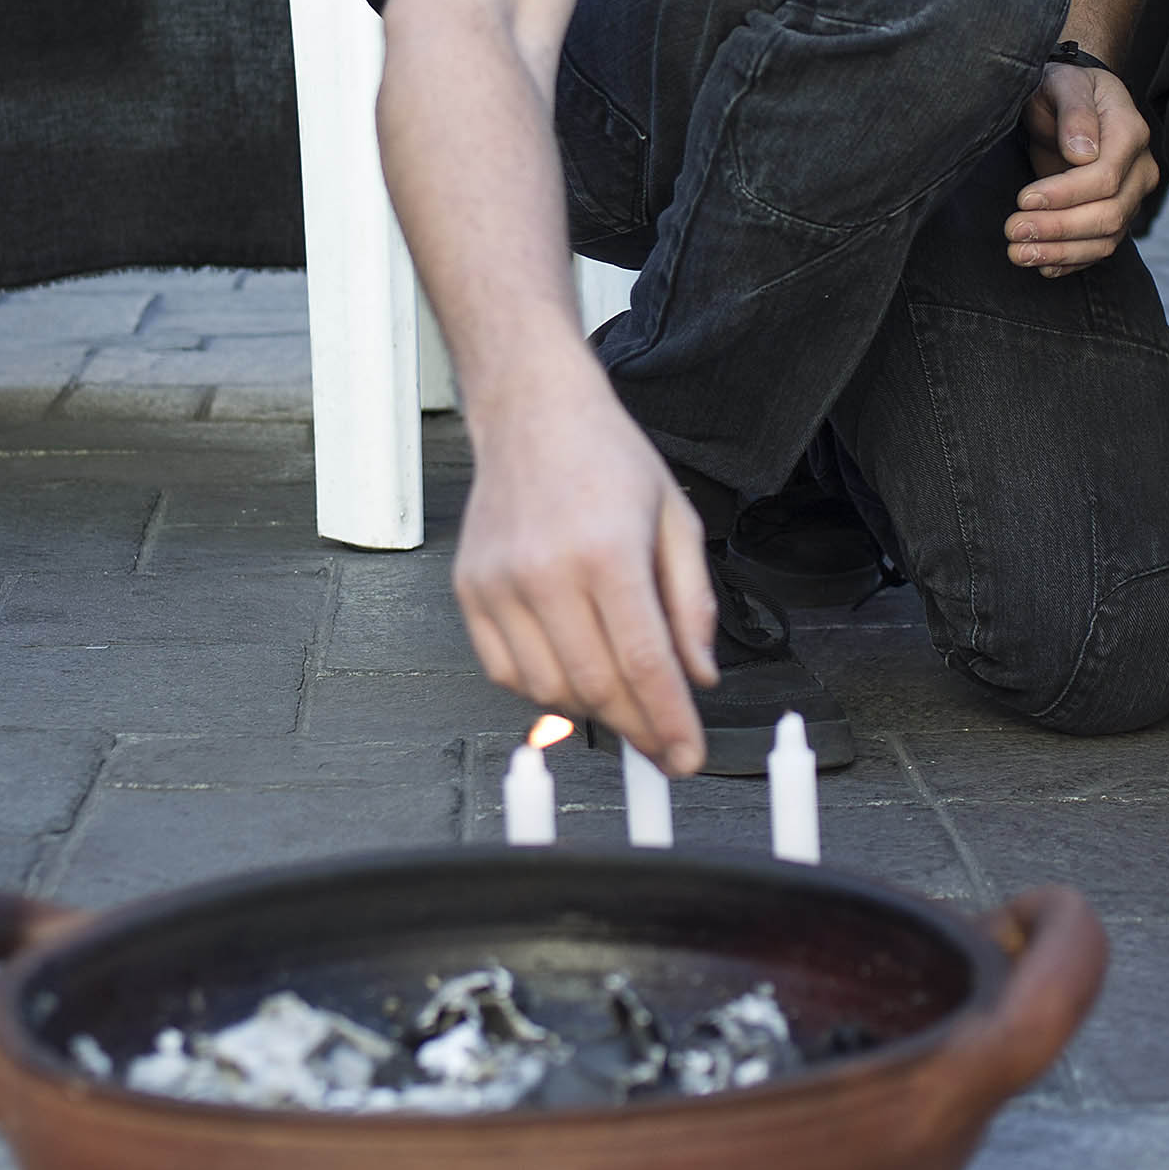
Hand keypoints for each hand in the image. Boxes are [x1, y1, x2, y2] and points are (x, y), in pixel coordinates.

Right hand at [450, 373, 719, 772]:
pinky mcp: (470, 590)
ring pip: (547, 689)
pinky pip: (504, 671)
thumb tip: (698, 678)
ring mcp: (499, 584)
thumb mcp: (676, 520)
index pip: (644, 664)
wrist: (533, 412)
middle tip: (663, 748)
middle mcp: (546, 572)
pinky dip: (542, 688)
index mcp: (607, 552)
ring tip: (622, 696)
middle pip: (596, 686)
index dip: (670, 722)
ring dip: (591, 709)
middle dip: (638, 729)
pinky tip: (571, 672)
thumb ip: (692, 604)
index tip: (688, 756)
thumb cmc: (607, 457)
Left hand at [1008, 60, 1156, 275]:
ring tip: (1018, 253)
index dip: (1065, 194)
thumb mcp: (1063, 83)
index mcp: (1130, 132)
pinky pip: (1100, 248)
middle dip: (1058, 228)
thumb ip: (1074, 111)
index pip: (1105, 176)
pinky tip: (1042, 266)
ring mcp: (1131, 196)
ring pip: (1106, 238)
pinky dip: (1071, 261)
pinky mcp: (1114, 215)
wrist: (1071, 101)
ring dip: (1061, 252)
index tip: (1024, 199)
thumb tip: (1082, 151)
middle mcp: (1139, 169)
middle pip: (1108, 213)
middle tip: (1013, 231)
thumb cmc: (1065, 88)